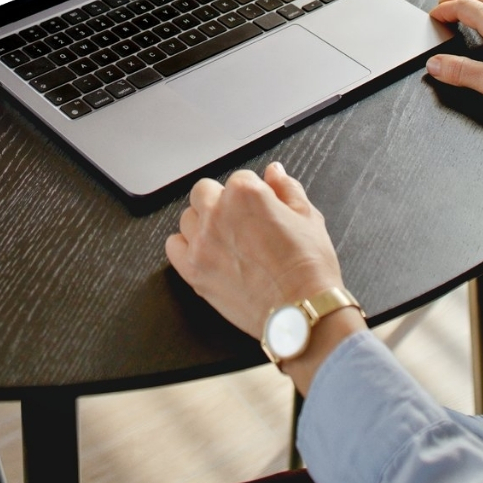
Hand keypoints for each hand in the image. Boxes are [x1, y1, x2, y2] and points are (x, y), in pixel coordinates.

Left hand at [165, 163, 362, 389]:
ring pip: (188, 217)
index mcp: (246, 193)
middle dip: (222, 201)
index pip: (240, 178)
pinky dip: (186, 245)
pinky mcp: (192, 270)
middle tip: (242, 220)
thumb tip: (274, 172)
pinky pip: (173, 246)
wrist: (299, 310)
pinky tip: (206, 252)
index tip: (263, 207)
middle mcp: (218, 213)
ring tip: (227, 239)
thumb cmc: (308, 266)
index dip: (255, 193)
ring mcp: (201, 243)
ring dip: (204, 221)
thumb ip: (287, 189)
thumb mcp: (308, 217)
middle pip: (204, 191)